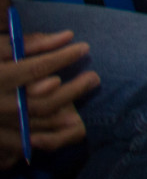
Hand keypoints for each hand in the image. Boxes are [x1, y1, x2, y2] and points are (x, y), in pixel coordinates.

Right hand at [0, 31, 96, 165]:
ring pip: (35, 124)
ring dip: (62, 117)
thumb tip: (66, 36)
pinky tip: (61, 128)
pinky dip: (41, 137)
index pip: (36, 68)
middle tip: (94, 77)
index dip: (63, 57)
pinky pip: (20, 142)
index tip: (84, 47)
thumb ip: (28, 43)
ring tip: (84, 106)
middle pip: (41, 102)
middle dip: (72, 90)